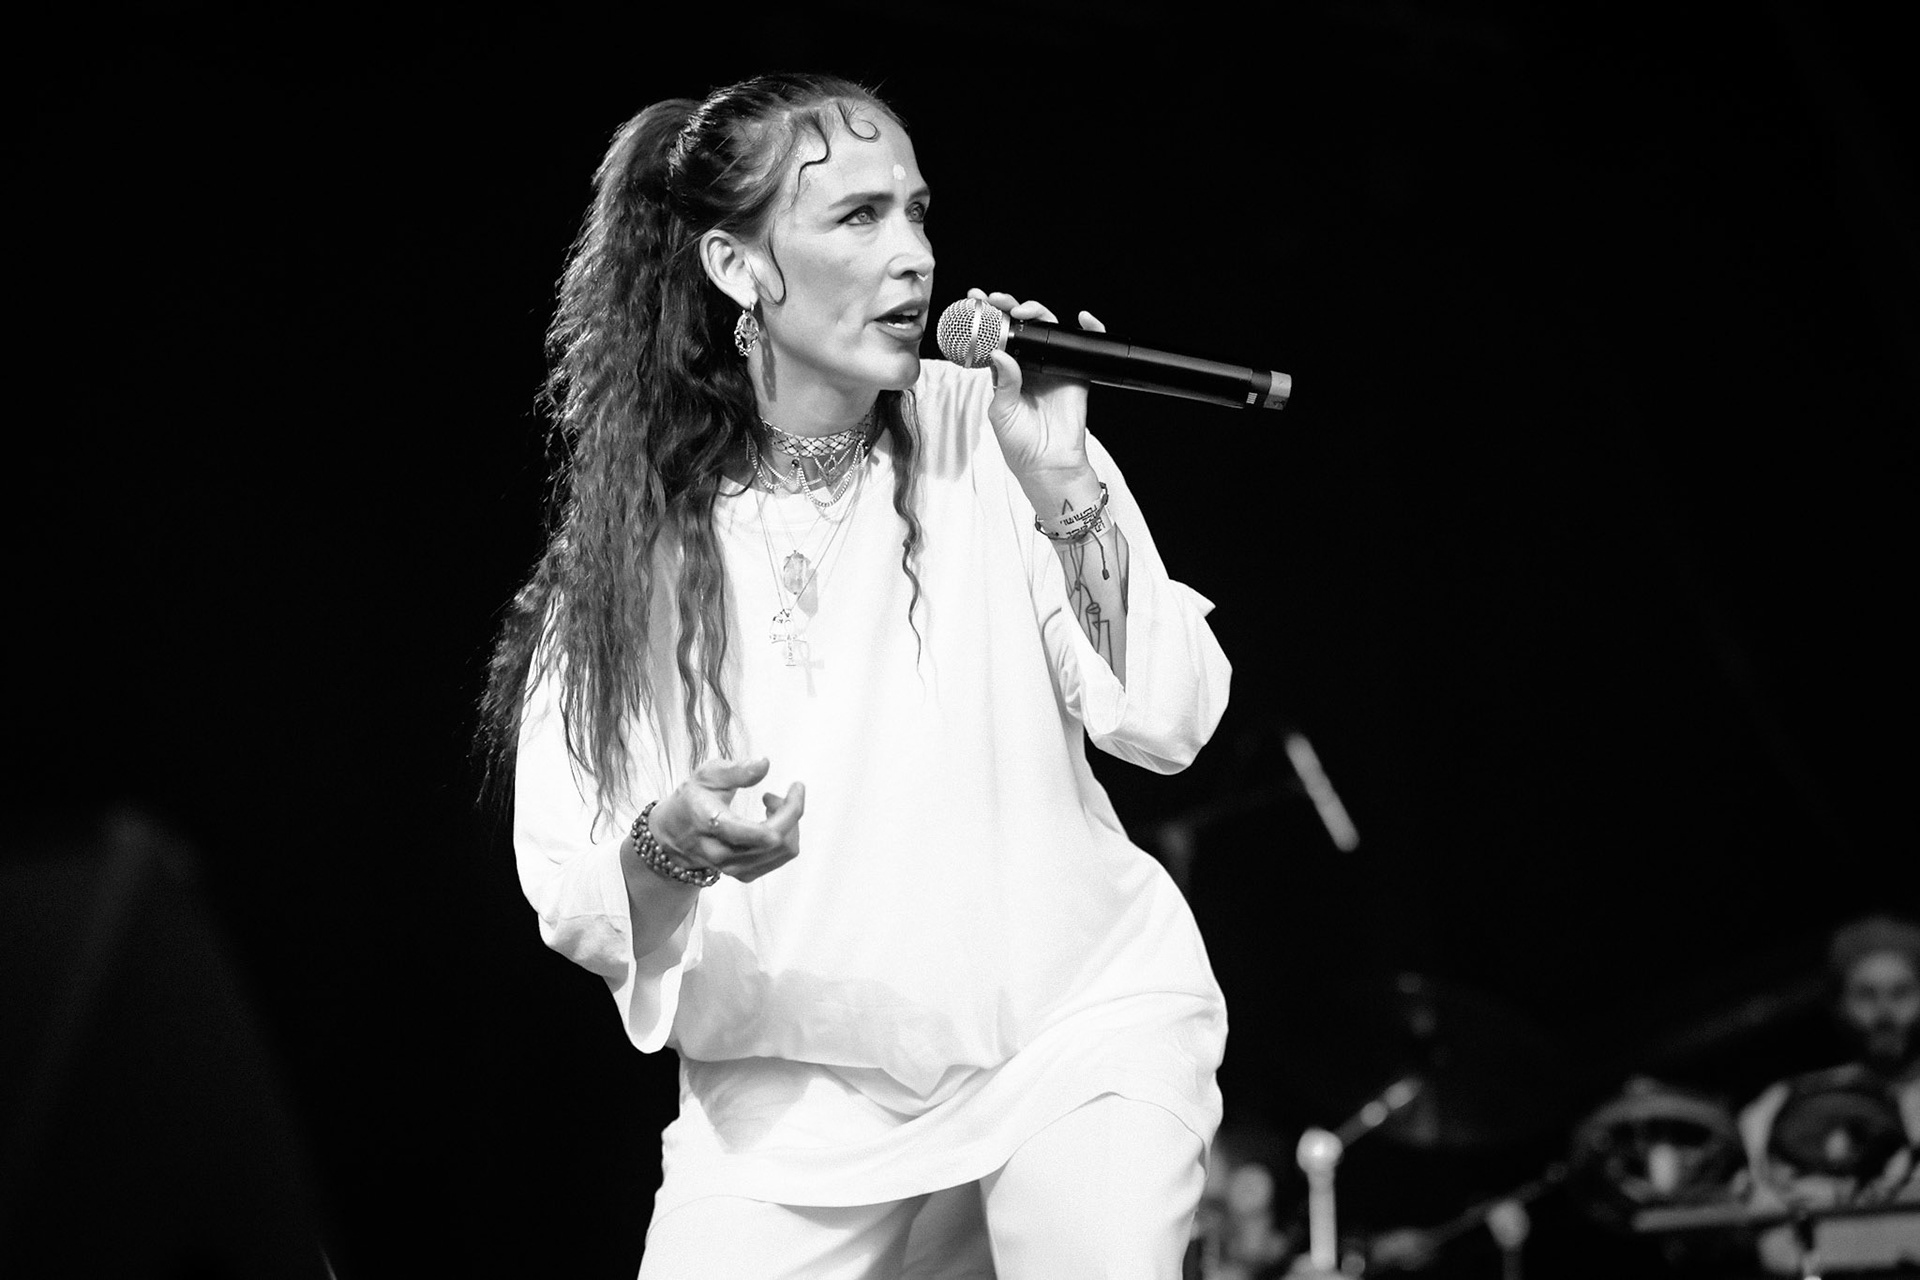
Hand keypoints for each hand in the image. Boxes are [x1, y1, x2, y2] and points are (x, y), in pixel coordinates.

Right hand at [652, 757, 802, 883]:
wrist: (674, 834)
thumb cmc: (693, 800)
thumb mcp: (707, 776)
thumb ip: (735, 771)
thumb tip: (764, 764)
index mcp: (713, 825)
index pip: (762, 834)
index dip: (790, 810)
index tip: (796, 786)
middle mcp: (723, 853)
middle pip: (779, 842)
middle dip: (790, 812)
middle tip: (776, 793)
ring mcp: (734, 867)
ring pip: (784, 851)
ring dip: (788, 824)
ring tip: (771, 804)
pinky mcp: (744, 873)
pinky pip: (779, 858)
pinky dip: (784, 837)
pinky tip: (769, 821)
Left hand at [972, 287, 1106, 484]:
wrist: (1048, 464)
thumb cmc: (1020, 444)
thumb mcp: (1001, 411)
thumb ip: (1003, 381)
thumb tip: (1001, 353)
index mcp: (1007, 371)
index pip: (997, 337)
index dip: (987, 319)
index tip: (975, 302)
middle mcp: (1030, 364)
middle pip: (1022, 326)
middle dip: (1008, 307)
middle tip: (995, 300)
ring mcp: (1053, 366)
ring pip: (1048, 329)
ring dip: (1038, 312)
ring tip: (1023, 311)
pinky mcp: (1076, 373)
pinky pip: (1084, 346)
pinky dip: (1090, 329)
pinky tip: (1082, 318)